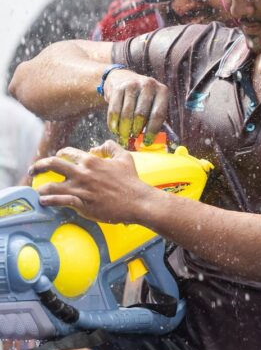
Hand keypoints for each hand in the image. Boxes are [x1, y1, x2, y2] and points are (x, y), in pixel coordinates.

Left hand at [30, 140, 152, 223]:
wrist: (137, 201)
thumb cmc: (132, 180)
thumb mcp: (124, 157)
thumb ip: (111, 147)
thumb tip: (98, 146)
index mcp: (91, 160)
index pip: (67, 153)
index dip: (59, 154)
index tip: (55, 158)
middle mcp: (83, 173)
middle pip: (52, 164)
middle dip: (39, 166)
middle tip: (34, 170)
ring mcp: (81, 189)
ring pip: (51, 186)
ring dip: (41, 188)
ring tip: (37, 191)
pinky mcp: (82, 204)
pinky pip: (59, 201)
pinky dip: (49, 201)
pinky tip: (44, 201)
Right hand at [102, 69, 168, 145]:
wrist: (122, 78)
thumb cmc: (142, 98)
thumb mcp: (153, 103)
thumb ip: (154, 119)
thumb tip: (150, 141)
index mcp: (162, 91)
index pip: (158, 114)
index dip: (152, 131)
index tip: (147, 142)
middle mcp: (148, 85)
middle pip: (141, 114)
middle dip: (136, 130)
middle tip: (132, 138)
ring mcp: (132, 85)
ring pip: (127, 114)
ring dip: (124, 129)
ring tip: (124, 136)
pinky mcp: (118, 87)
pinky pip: (114, 110)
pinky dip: (113, 123)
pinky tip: (115, 129)